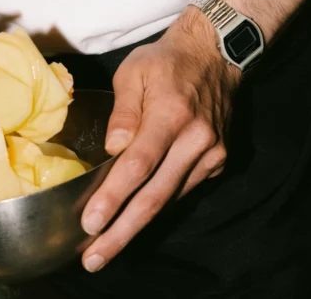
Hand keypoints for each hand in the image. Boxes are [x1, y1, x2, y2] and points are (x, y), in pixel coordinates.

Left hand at [80, 7, 240, 271]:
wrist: (216, 52)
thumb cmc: (167, 60)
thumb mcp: (134, 72)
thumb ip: (123, 111)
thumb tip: (113, 148)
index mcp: (171, 114)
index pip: (139, 165)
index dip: (114, 197)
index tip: (91, 223)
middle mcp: (195, 139)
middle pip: (155, 196)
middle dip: (122, 231)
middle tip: (94, 258)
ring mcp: (211, 152)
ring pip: (170, 198)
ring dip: (138, 223)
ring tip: (107, 245)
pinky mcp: (219, 159)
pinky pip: (184, 188)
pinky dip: (160, 203)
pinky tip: (136, 214)